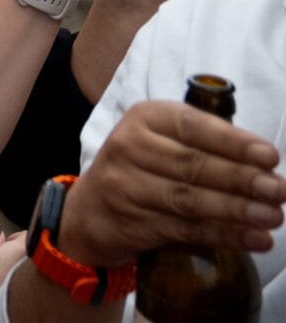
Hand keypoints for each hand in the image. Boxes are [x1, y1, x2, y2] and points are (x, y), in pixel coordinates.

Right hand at [53, 98, 283, 268]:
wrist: (90, 209)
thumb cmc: (142, 167)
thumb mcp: (162, 140)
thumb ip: (204, 144)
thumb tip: (266, 165)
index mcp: (144, 118)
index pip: (192, 126)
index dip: (233, 142)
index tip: (270, 156)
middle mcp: (129, 147)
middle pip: (191, 164)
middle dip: (240, 179)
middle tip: (279, 190)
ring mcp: (126, 186)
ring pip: (188, 199)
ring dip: (236, 209)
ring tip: (273, 217)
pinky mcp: (132, 222)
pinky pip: (185, 229)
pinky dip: (223, 235)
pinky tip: (254, 239)